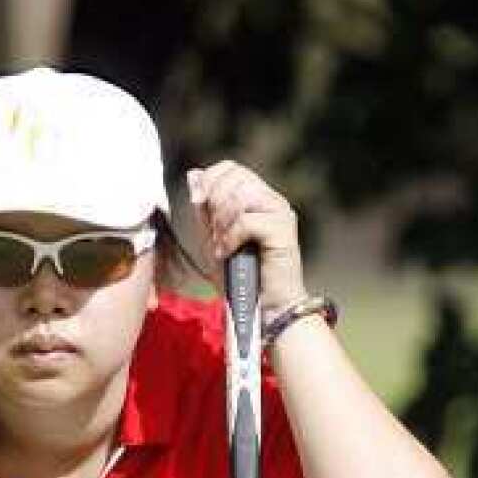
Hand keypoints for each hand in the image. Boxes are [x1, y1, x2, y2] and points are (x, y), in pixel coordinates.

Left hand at [185, 162, 306, 319]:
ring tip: (222, 245)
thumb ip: (205, 210)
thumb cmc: (241, 279)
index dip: (210, 179)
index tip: (197, 203)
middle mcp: (272, 200)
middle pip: (235, 177)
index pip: (231, 168)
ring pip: (241, 195)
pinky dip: (231, 237)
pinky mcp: (283, 230)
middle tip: (214, 233)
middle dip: (214, 204)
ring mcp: (280, 213)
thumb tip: (194, 174)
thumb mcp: (214, 240)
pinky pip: (247, 219)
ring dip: (222, 222)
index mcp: (257, 198)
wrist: (266, 309)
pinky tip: (228, 253)